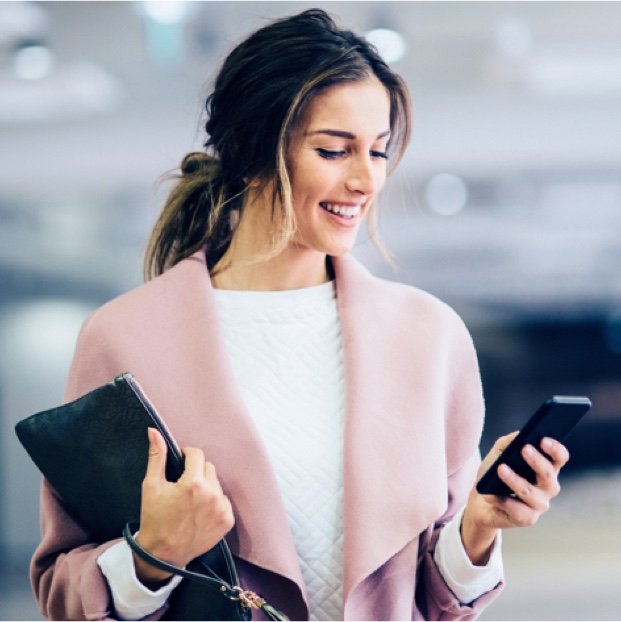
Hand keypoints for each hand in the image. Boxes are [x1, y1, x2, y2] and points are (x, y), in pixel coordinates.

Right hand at [133, 428, 234, 587]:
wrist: (161, 555)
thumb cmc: (154, 519)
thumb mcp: (151, 485)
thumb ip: (156, 455)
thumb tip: (154, 431)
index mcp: (193, 484)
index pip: (196, 454)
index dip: (186, 456)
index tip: (180, 463)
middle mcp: (211, 495)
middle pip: (207, 467)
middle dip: (195, 472)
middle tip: (182, 486)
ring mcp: (221, 509)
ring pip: (216, 483)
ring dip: (206, 486)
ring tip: (190, 500)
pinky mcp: (227, 521)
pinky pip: (223, 500)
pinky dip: (214, 502)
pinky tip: (199, 511)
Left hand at [461, 431, 569, 564]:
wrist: (480, 500)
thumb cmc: (494, 472)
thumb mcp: (499, 452)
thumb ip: (510, 442)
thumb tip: (519, 436)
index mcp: (546, 468)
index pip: (560, 457)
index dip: (555, 449)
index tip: (543, 439)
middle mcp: (547, 487)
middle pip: (548, 474)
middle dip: (537, 461)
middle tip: (524, 449)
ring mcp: (539, 504)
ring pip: (530, 492)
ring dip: (515, 480)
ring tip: (501, 469)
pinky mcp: (527, 518)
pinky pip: (517, 510)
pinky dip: (501, 501)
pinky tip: (491, 495)